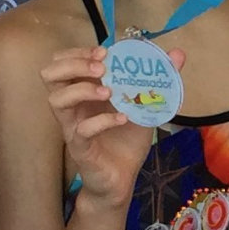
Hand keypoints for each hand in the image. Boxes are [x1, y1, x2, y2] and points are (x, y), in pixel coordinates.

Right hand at [42, 47, 183, 212]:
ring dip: (82, 90)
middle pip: (50, 75)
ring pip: (56, 100)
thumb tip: (178, 54)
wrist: (122, 177)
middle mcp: (73, 106)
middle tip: (102, 69)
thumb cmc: (126, 138)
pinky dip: (103, 121)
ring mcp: (73, 127)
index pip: (63, 61)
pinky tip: (122, 118)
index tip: (105, 52)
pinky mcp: (81, 148)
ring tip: (109, 93)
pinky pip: (82, 130)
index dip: (79, 52)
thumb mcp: (145, 104)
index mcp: (83, 91)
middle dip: (75, 64)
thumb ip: (159, 79)